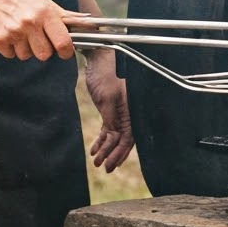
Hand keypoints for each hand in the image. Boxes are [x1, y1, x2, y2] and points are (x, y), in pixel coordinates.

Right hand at [0, 0, 76, 60]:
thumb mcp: (43, 0)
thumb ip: (63, 15)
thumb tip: (87, 22)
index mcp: (46, 13)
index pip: (63, 42)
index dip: (66, 51)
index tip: (64, 51)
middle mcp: (31, 23)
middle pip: (45, 55)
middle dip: (43, 50)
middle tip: (36, 39)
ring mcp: (14, 32)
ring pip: (27, 56)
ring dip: (24, 48)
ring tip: (19, 32)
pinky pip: (10, 55)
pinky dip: (9, 48)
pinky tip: (8, 33)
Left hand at [82, 51, 133, 171]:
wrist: (99, 59)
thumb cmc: (106, 74)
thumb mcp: (107, 97)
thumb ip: (112, 117)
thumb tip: (114, 136)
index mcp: (133, 110)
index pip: (130, 137)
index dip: (121, 152)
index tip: (111, 164)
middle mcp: (129, 113)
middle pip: (124, 140)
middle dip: (114, 155)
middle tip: (104, 167)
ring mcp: (121, 112)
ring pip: (115, 136)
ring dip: (106, 149)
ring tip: (96, 161)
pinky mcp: (111, 110)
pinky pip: (109, 130)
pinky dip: (102, 140)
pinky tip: (94, 149)